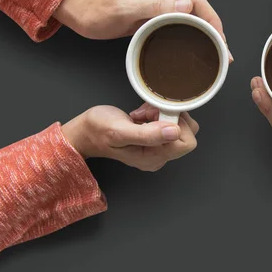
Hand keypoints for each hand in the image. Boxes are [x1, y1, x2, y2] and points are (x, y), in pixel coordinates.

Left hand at [55, 0, 228, 46]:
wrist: (80, 13)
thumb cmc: (97, 11)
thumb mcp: (124, 9)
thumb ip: (153, 6)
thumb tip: (186, 6)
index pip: (197, 2)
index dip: (213, 19)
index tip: (220, 38)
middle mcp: (162, 2)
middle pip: (199, 13)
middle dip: (216, 31)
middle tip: (223, 54)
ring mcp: (158, 12)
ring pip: (192, 22)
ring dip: (206, 37)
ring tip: (215, 56)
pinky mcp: (153, 23)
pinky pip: (179, 29)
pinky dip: (192, 40)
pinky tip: (194, 52)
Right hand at [62, 103, 198, 171]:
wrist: (85, 132)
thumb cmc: (98, 131)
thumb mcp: (120, 131)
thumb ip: (148, 134)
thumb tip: (175, 131)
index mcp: (154, 158)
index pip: (187, 142)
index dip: (176, 124)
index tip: (156, 116)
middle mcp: (159, 157)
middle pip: (186, 133)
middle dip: (169, 117)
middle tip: (147, 114)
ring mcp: (157, 149)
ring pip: (178, 125)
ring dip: (162, 114)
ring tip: (142, 115)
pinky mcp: (155, 140)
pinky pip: (169, 123)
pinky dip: (158, 114)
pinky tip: (142, 116)